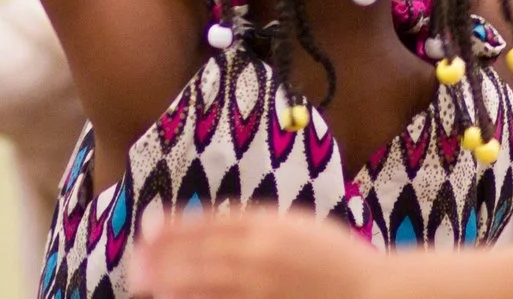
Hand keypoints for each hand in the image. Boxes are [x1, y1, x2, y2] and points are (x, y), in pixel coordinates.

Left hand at [133, 210, 382, 298]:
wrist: (378, 295)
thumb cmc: (337, 262)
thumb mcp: (296, 228)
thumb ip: (255, 225)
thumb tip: (208, 224)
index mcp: (270, 226)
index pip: (210, 222)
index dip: (174, 226)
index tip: (146, 229)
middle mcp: (263, 254)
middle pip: (201, 253)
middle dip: (163, 257)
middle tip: (134, 264)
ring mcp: (265, 288)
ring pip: (209, 283)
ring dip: (173, 282)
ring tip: (146, 283)